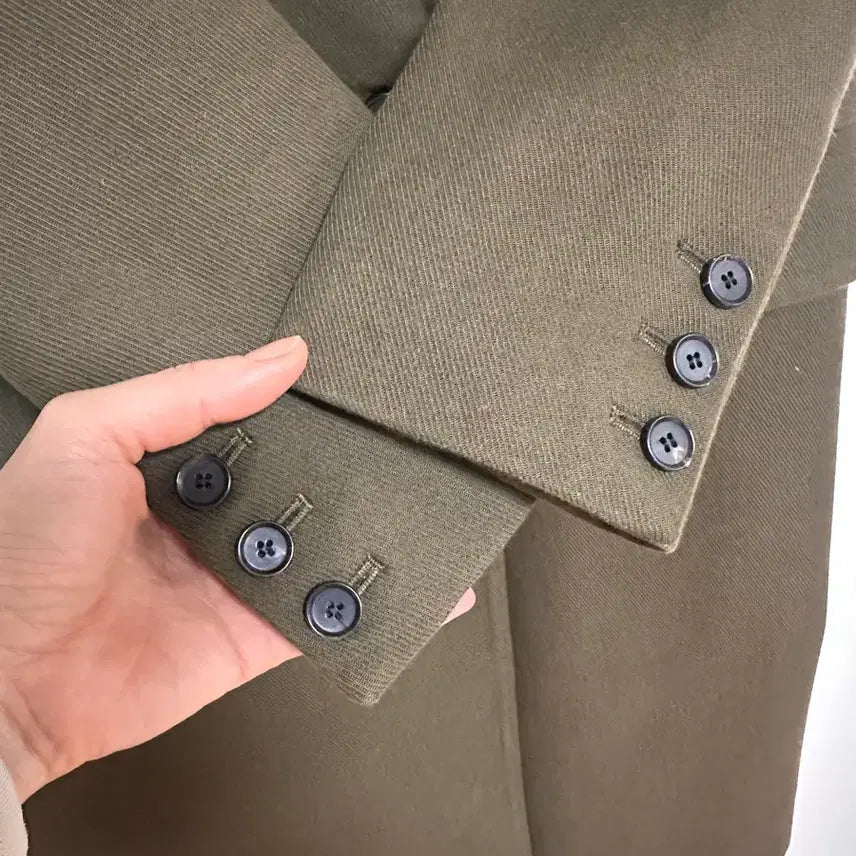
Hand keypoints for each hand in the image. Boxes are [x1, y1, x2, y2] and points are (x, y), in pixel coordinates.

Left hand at [0, 337, 474, 800]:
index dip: (304, 410)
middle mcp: (208, 524)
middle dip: (348, 471)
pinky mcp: (250, 641)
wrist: (5, 674)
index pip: (257, 428)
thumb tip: (280, 358)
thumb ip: (186, 392)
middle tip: (408, 444)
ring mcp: (233, 584)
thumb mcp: (90, 433)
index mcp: (173, 469)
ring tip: (433, 506)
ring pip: (319, 553)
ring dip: (370, 536)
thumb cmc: (22, 545)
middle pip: (296, 490)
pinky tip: (424, 590)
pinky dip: (372, 609)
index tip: (357, 390)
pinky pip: (321, 622)